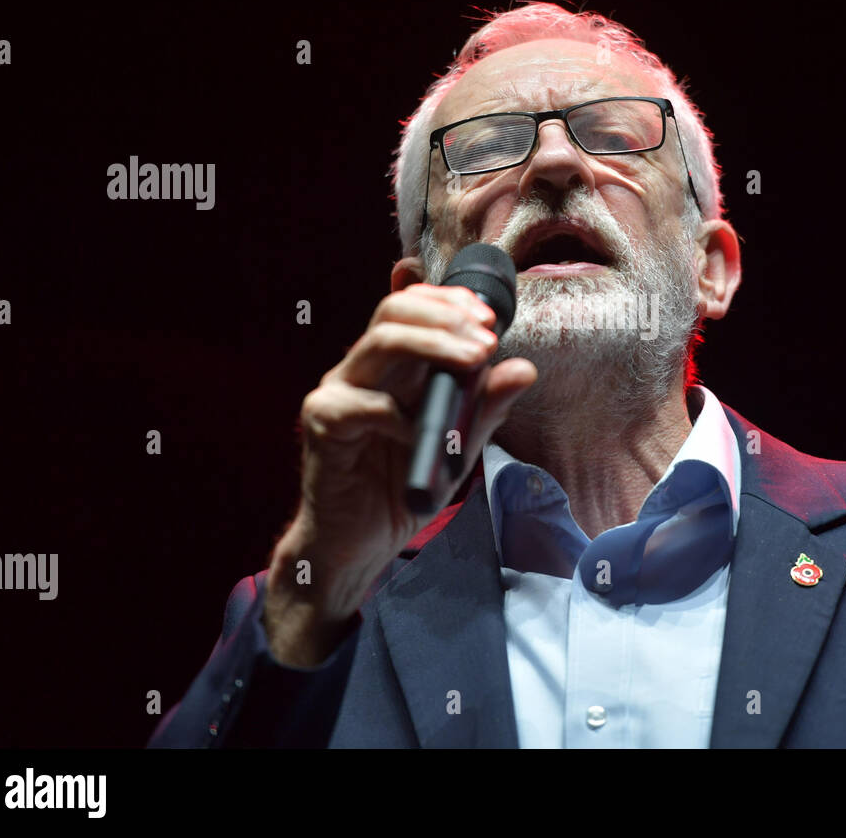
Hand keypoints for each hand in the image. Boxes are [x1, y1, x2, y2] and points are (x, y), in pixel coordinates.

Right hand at [264, 283, 535, 664]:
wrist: (360, 544)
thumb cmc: (404, 487)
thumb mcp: (459, 444)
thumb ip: (486, 406)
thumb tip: (523, 368)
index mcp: (392, 366)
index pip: (414, 306)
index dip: (451, 301)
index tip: (491, 318)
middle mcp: (361, 369)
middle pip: (394, 310)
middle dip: (447, 316)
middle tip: (487, 339)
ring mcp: (337, 391)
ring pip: (380, 343)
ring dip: (434, 345)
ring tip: (474, 360)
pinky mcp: (322, 423)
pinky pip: (363, 404)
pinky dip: (402, 416)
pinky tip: (425, 436)